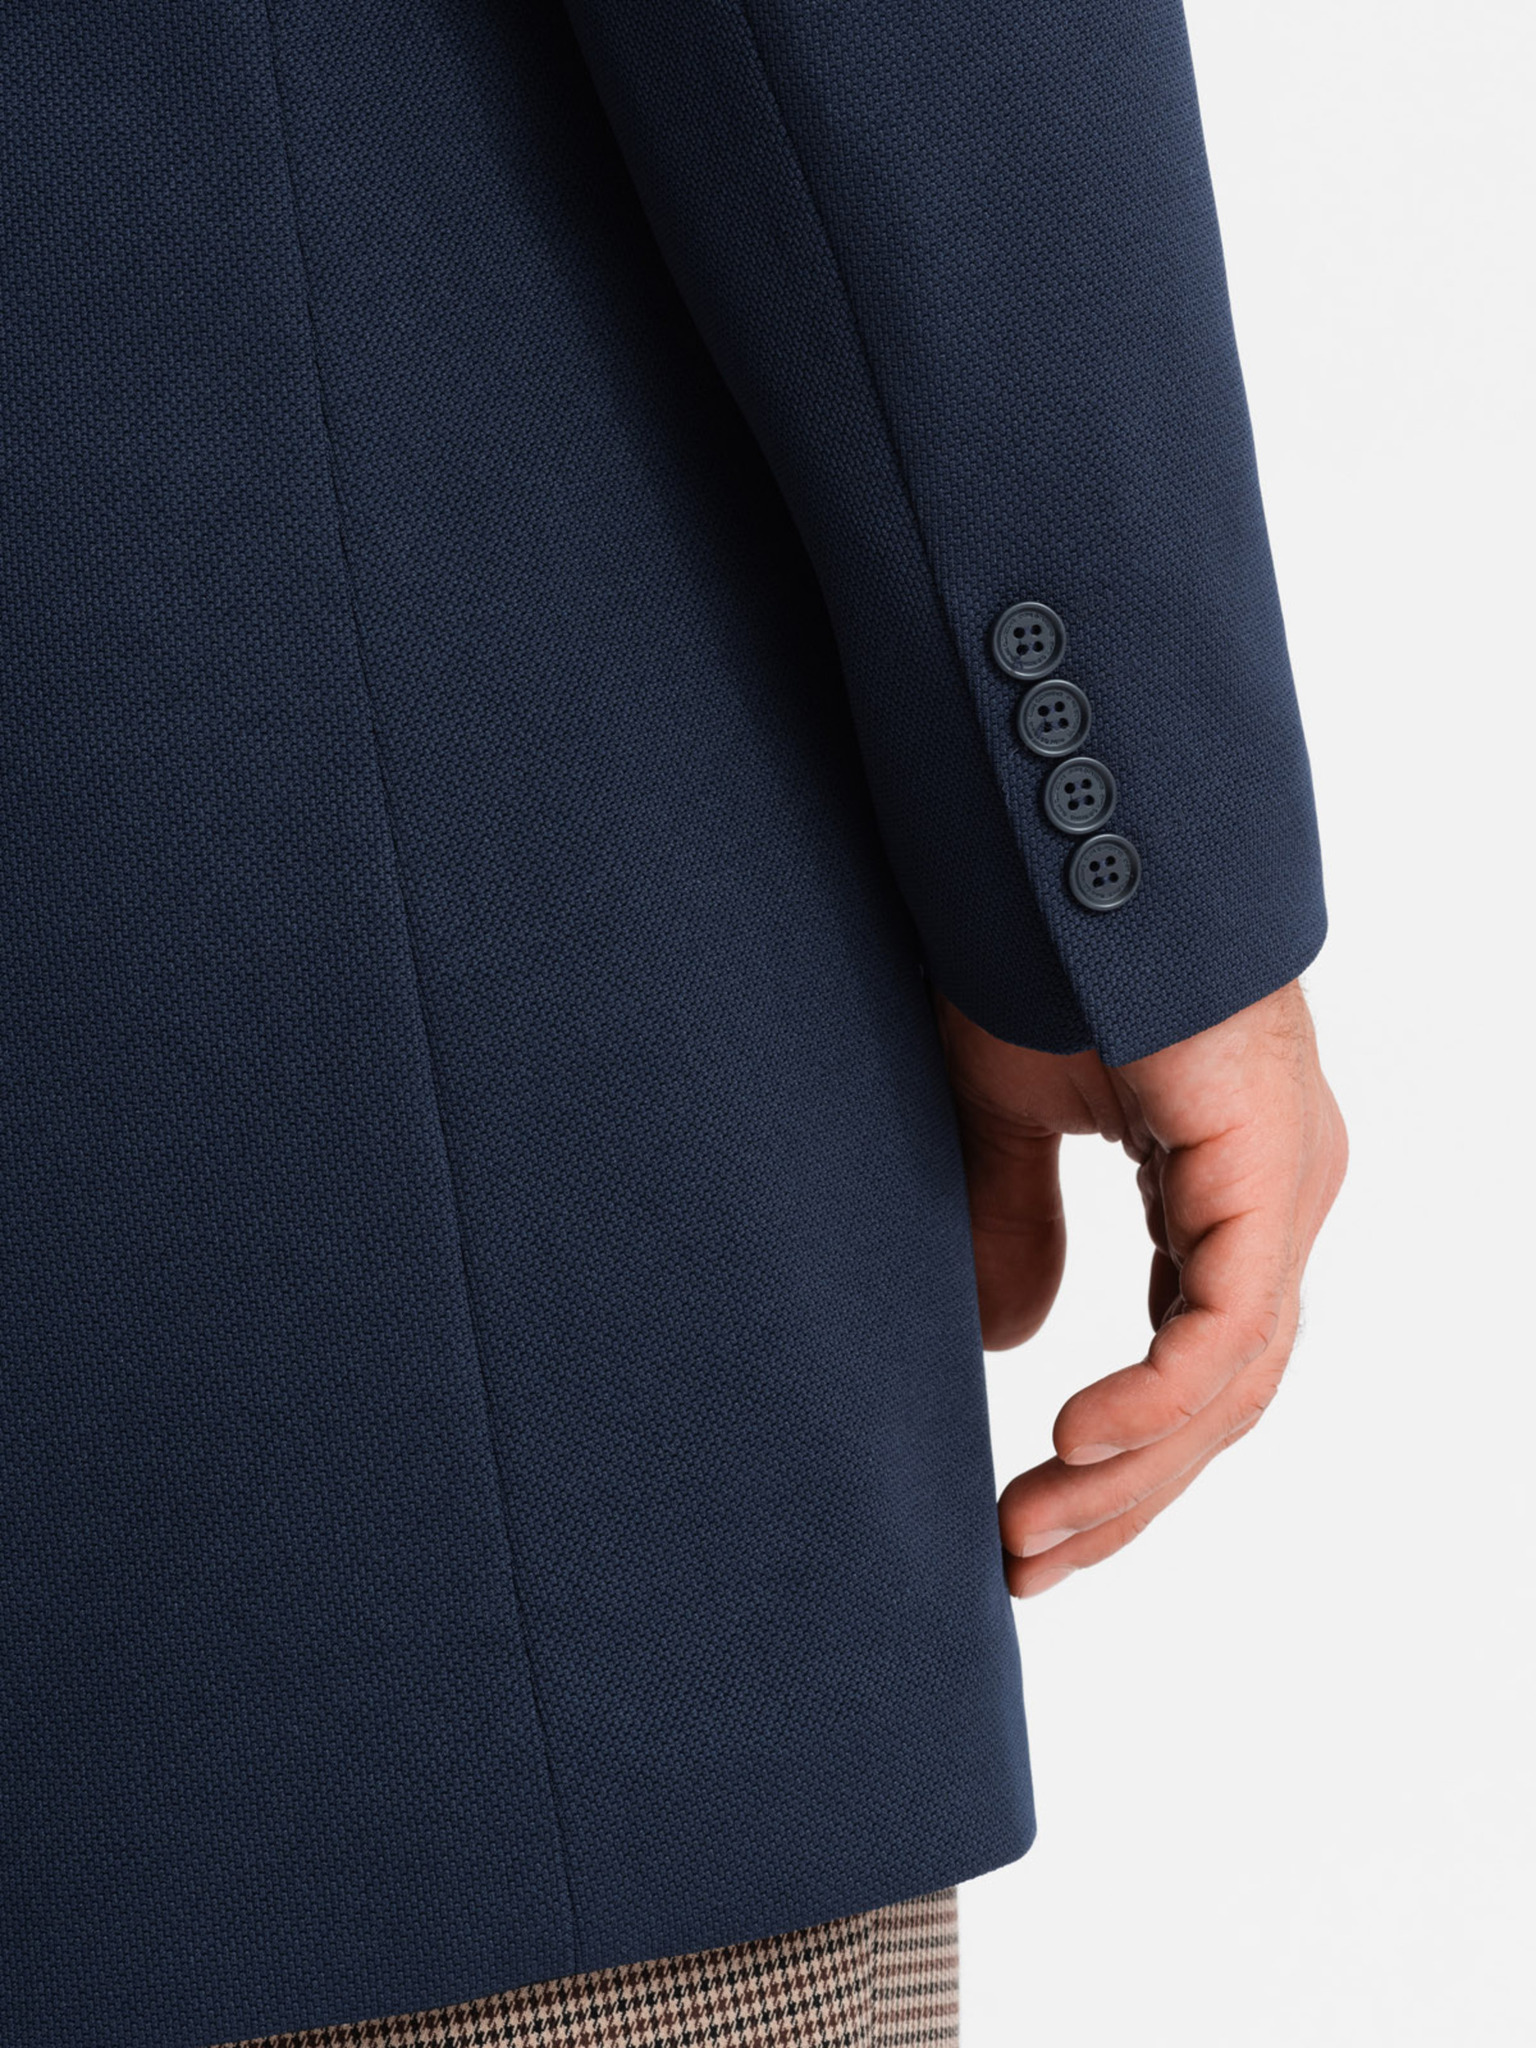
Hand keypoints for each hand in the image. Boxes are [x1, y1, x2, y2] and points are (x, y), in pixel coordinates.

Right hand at [933, 980, 1345, 1596]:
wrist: (1055, 840)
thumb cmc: (1035, 949)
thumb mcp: (1003, 1116)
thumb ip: (1014, 1222)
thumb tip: (1015, 1345)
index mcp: (1226, 1185)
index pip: (1197, 1362)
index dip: (1122, 1459)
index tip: (1031, 1528)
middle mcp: (1273, 1196)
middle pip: (1222, 1397)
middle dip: (1125, 1496)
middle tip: (1026, 1565)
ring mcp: (1283, 1183)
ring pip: (1231, 1380)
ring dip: (1129, 1472)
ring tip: (1030, 1536)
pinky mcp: (1265, 1163)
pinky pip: (1226, 1319)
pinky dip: (1157, 1396)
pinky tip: (1074, 1444)